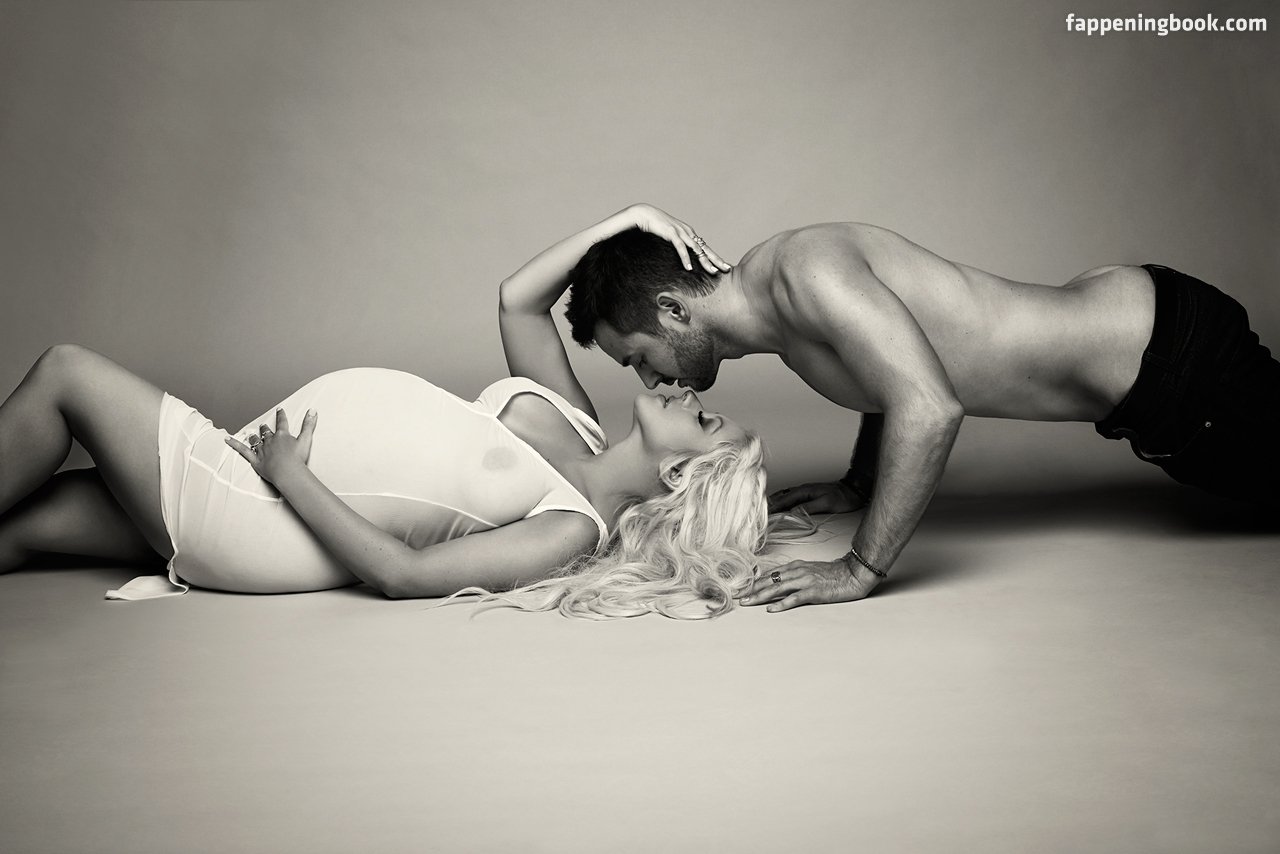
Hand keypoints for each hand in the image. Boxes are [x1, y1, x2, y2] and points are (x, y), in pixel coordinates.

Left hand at [226, 408, 317, 485]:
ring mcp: (262, 450)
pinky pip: (242, 450)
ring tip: (252, 434)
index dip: (281, 415)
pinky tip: (226, 439)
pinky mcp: (255, 459)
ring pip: (256, 440)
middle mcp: (270, 440)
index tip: (279, 410)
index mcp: (282, 435)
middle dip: (265, 428)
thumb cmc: (298, 458)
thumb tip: (313, 410)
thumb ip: (309, 424)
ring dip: (254, 437)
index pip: (282, 422)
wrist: (288, 472)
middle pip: (267, 432)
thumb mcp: (306, 440)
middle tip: (264, 425)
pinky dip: (234, 444)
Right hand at [624, 203, 732, 274]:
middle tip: (727, 269)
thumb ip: (677, 246)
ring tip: (712, 271)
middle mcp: (688, 233)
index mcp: (689, 234)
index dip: (715, 257)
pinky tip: (689, 268)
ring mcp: (681, 232)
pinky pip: (681, 247)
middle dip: (717, 259)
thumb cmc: (655, 228)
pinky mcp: (671, 233)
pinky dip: (685, 258)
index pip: (705, 248)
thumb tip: (682, 260)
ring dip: (705, 261)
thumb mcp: (670, 238)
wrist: (644, 214)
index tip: (723, 267)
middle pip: (705, 248)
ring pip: (696, 249)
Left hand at [739, 556, 880, 611]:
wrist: (852, 574)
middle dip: (751, 589)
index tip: (741, 590)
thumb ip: (794, 575)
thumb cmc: (832, 575)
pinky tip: (771, 609)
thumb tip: (777, 583)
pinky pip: (794, 598)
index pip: (769, 575)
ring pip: (777, 588)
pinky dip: (781, 604)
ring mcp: (805, 581)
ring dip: (760, 596)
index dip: (754, 582)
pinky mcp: (814, 591)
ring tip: (747, 602)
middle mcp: (797, 572)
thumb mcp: (809, 571)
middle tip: (737, 597)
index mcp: (795, 566)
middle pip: (769, 581)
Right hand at [768, 480, 866, 513]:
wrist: (853, 490)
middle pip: (781, 496)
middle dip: (770, 504)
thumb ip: (808, 507)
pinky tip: (782, 504)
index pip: (783, 500)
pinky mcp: (809, 493)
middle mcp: (802, 489)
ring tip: (766, 510)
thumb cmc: (842, 497)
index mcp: (804, 491)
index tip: (763, 515)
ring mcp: (805, 490)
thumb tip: (793, 512)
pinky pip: (791, 496)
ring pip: (785, 496)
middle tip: (760, 513)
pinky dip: (783, 500)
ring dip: (775, 502)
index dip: (773, 508)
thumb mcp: (826, 503)